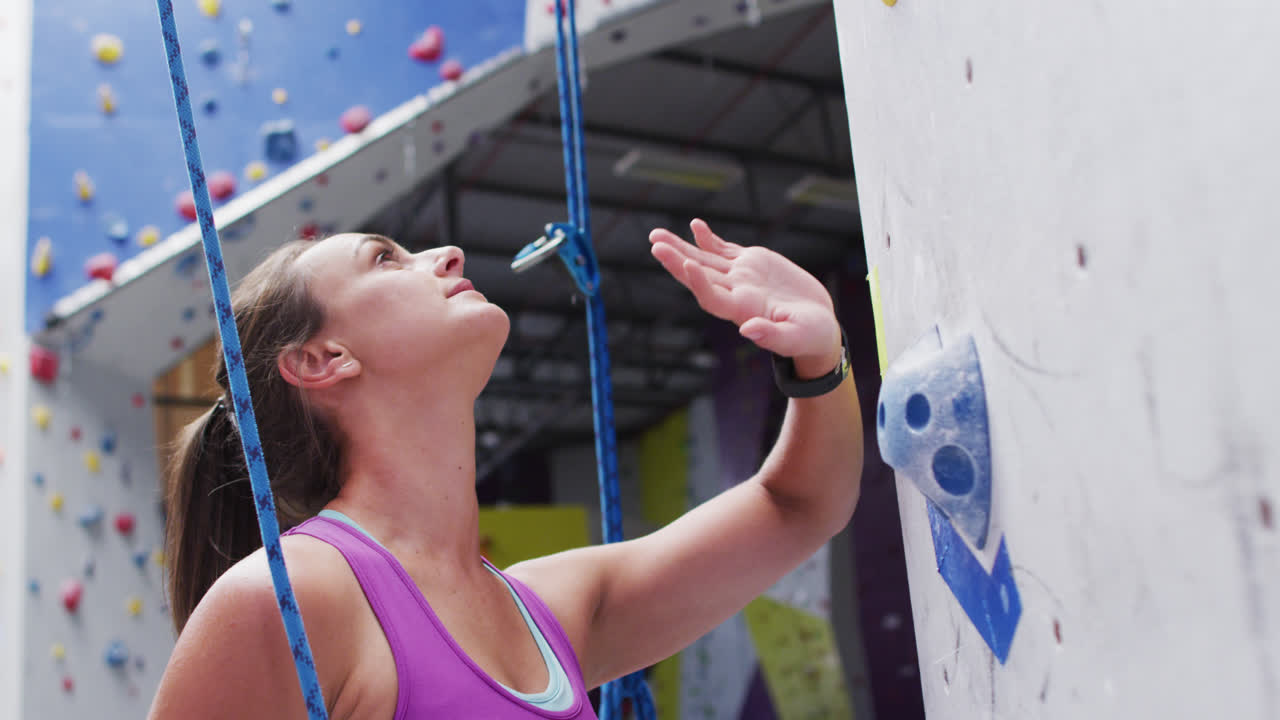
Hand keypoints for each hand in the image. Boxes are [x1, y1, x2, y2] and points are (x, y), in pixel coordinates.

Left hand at [649, 219, 840, 372]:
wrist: (817, 325)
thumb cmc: (808, 336)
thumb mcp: (795, 338)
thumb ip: (772, 336)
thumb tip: (748, 330)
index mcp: (743, 310)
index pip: (712, 297)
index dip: (698, 283)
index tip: (687, 265)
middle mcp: (736, 292)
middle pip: (700, 275)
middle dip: (677, 259)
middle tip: (656, 244)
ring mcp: (741, 276)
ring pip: (705, 259)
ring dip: (682, 247)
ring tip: (657, 234)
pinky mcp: (752, 263)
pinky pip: (724, 249)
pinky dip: (708, 239)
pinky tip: (695, 226)